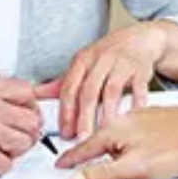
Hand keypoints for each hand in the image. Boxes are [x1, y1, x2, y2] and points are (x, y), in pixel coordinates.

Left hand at [53, 23, 172, 139]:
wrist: (138, 38)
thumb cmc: (108, 54)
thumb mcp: (83, 63)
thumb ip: (63, 82)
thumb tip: (38, 94)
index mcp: (82, 60)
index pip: (69, 87)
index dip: (66, 111)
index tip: (65, 131)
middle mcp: (100, 60)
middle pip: (88, 92)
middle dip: (84, 118)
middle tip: (82, 139)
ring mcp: (120, 64)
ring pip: (111, 91)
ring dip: (106, 115)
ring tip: (104, 135)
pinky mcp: (140, 69)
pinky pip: (138, 89)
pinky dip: (135, 106)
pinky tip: (130, 120)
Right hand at [55, 107, 177, 178]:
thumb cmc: (176, 148)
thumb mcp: (135, 169)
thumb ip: (103, 173)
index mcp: (114, 129)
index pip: (85, 146)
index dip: (71, 158)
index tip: (61, 165)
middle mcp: (125, 118)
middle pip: (98, 138)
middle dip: (87, 150)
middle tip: (77, 162)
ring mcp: (140, 117)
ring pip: (116, 134)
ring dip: (108, 145)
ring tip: (107, 159)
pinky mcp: (154, 119)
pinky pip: (131, 131)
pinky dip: (125, 140)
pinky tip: (134, 148)